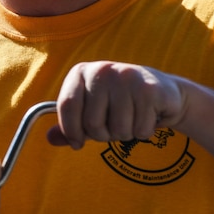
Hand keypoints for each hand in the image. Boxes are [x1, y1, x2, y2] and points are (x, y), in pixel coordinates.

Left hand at [47, 61, 187, 149]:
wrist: (162, 91)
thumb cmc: (120, 103)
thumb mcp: (91, 110)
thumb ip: (71, 125)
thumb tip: (50, 139)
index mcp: (81, 72)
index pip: (67, 106)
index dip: (70, 131)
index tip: (77, 143)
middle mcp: (101, 70)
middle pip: (92, 122)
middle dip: (103, 135)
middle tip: (114, 125)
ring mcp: (126, 77)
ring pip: (118, 129)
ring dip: (125, 133)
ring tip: (132, 118)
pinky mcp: (149, 89)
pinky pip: (140, 129)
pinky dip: (144, 131)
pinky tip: (147, 115)